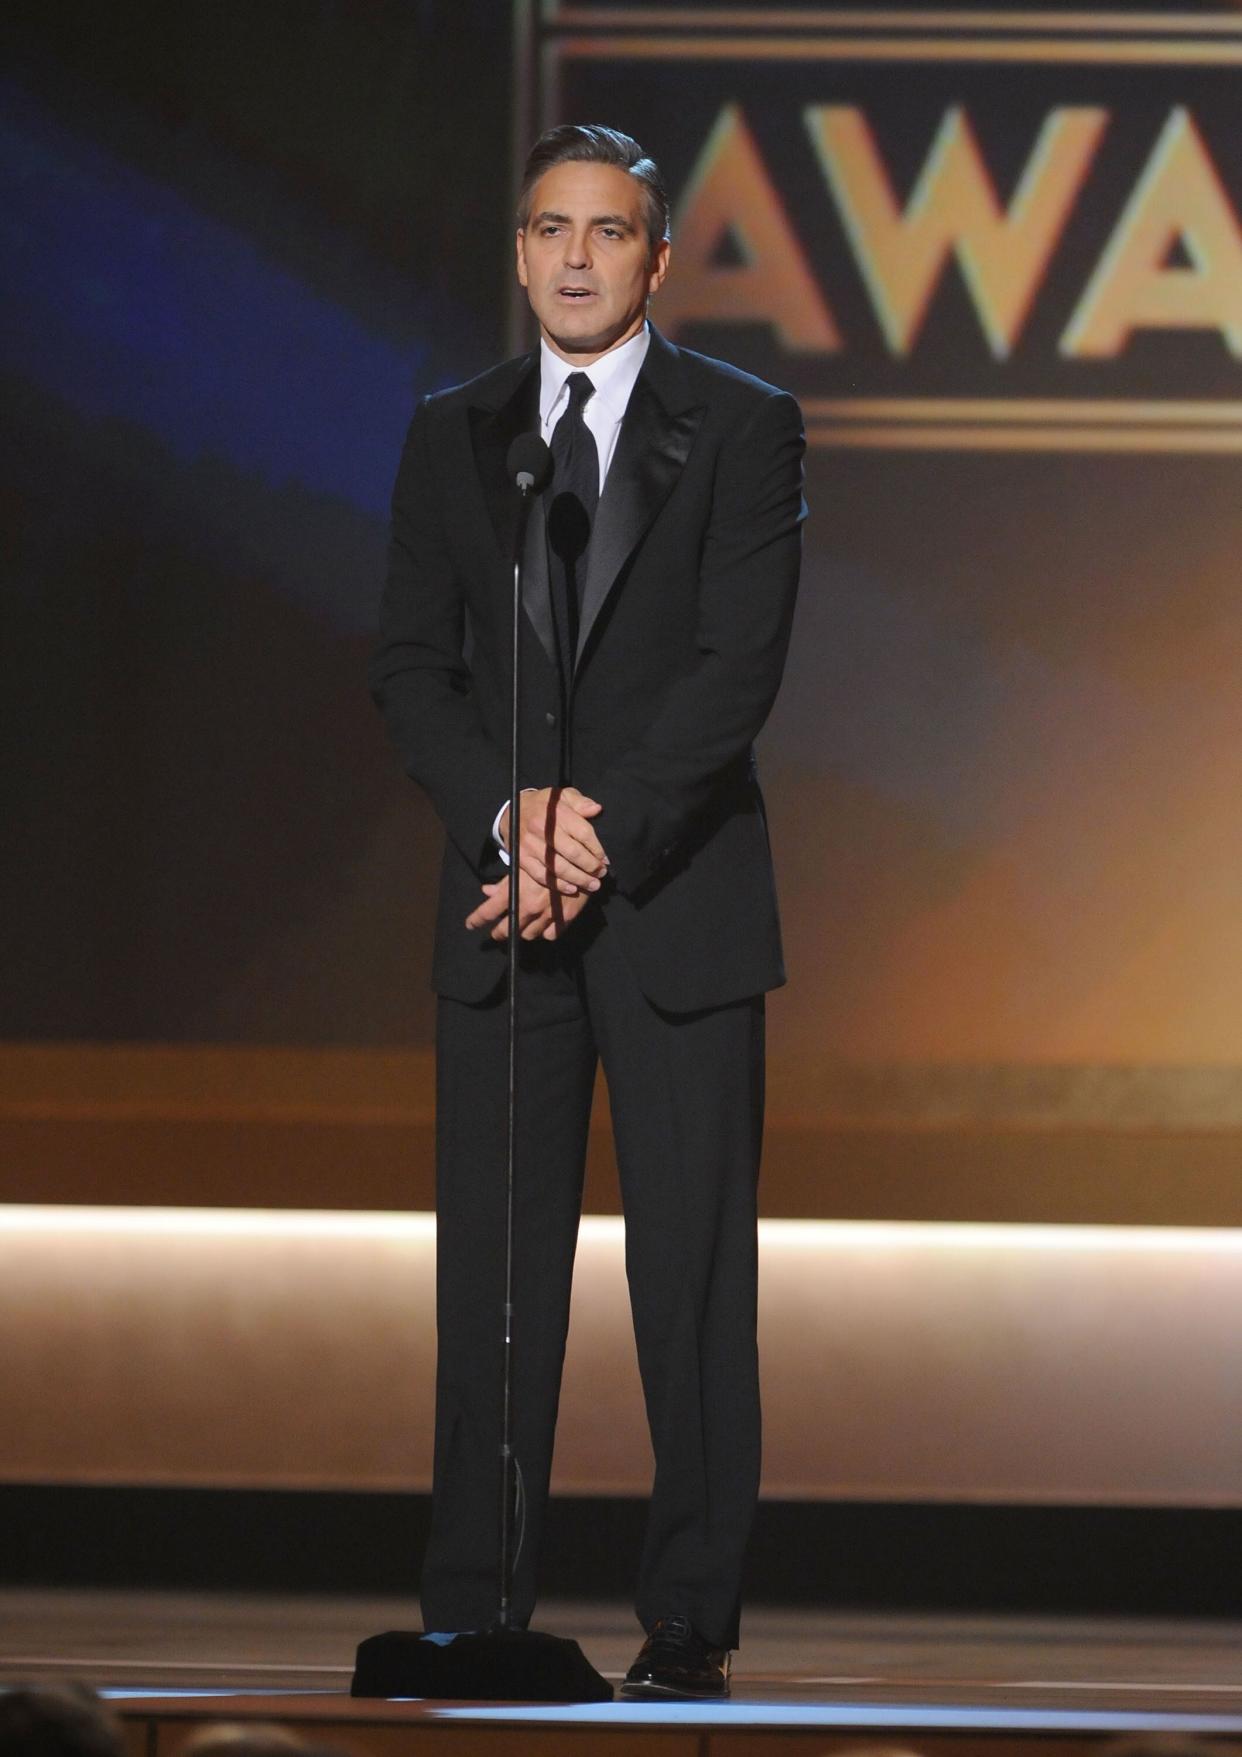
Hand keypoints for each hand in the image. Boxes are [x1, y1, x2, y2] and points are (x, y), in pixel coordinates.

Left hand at [465, 870, 592, 941]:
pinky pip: (549, 934)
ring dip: (523, 931)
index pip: (487, 911)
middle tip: (496, 932)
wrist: (581, 860)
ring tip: (522, 926)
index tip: (470, 924)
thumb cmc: (549, 858)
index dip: (476, 920)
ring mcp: (546, 916)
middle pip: (507, 930)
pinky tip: (544, 925)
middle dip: (499, 932)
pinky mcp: (563, 919)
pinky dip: (545, 931)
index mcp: (515, 892)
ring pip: (528, 934)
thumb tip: (486, 892)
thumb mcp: (523, 866)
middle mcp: (528, 907)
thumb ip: (504, 883)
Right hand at [501, 786, 607, 895]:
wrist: (511, 812)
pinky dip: (558, 884)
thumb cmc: (543, 805)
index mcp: (556, 812)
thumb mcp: (562, 796)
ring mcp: (530, 845)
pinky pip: (542, 875)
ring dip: (579, 879)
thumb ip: (580, 802)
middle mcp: (542, 829)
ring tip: (593, 884)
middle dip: (591, 866)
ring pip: (559, 867)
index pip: (583, 833)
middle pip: (573, 853)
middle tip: (602, 873)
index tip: (605, 859)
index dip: (596, 849)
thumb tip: (597, 809)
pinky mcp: (521, 858)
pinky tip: (572, 888)